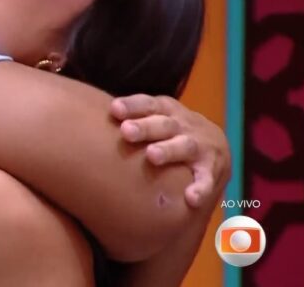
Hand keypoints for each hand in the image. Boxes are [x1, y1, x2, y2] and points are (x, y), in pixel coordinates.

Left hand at [110, 94, 230, 207]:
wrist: (216, 145)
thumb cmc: (170, 131)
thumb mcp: (155, 117)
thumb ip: (130, 118)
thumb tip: (87, 120)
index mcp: (167, 110)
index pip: (148, 104)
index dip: (132, 106)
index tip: (113, 109)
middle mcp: (184, 125)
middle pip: (164, 124)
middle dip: (145, 127)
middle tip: (126, 131)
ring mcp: (201, 146)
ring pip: (185, 146)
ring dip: (169, 150)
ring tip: (152, 156)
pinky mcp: (213, 169)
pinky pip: (207, 180)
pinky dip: (201, 189)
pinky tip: (190, 198)